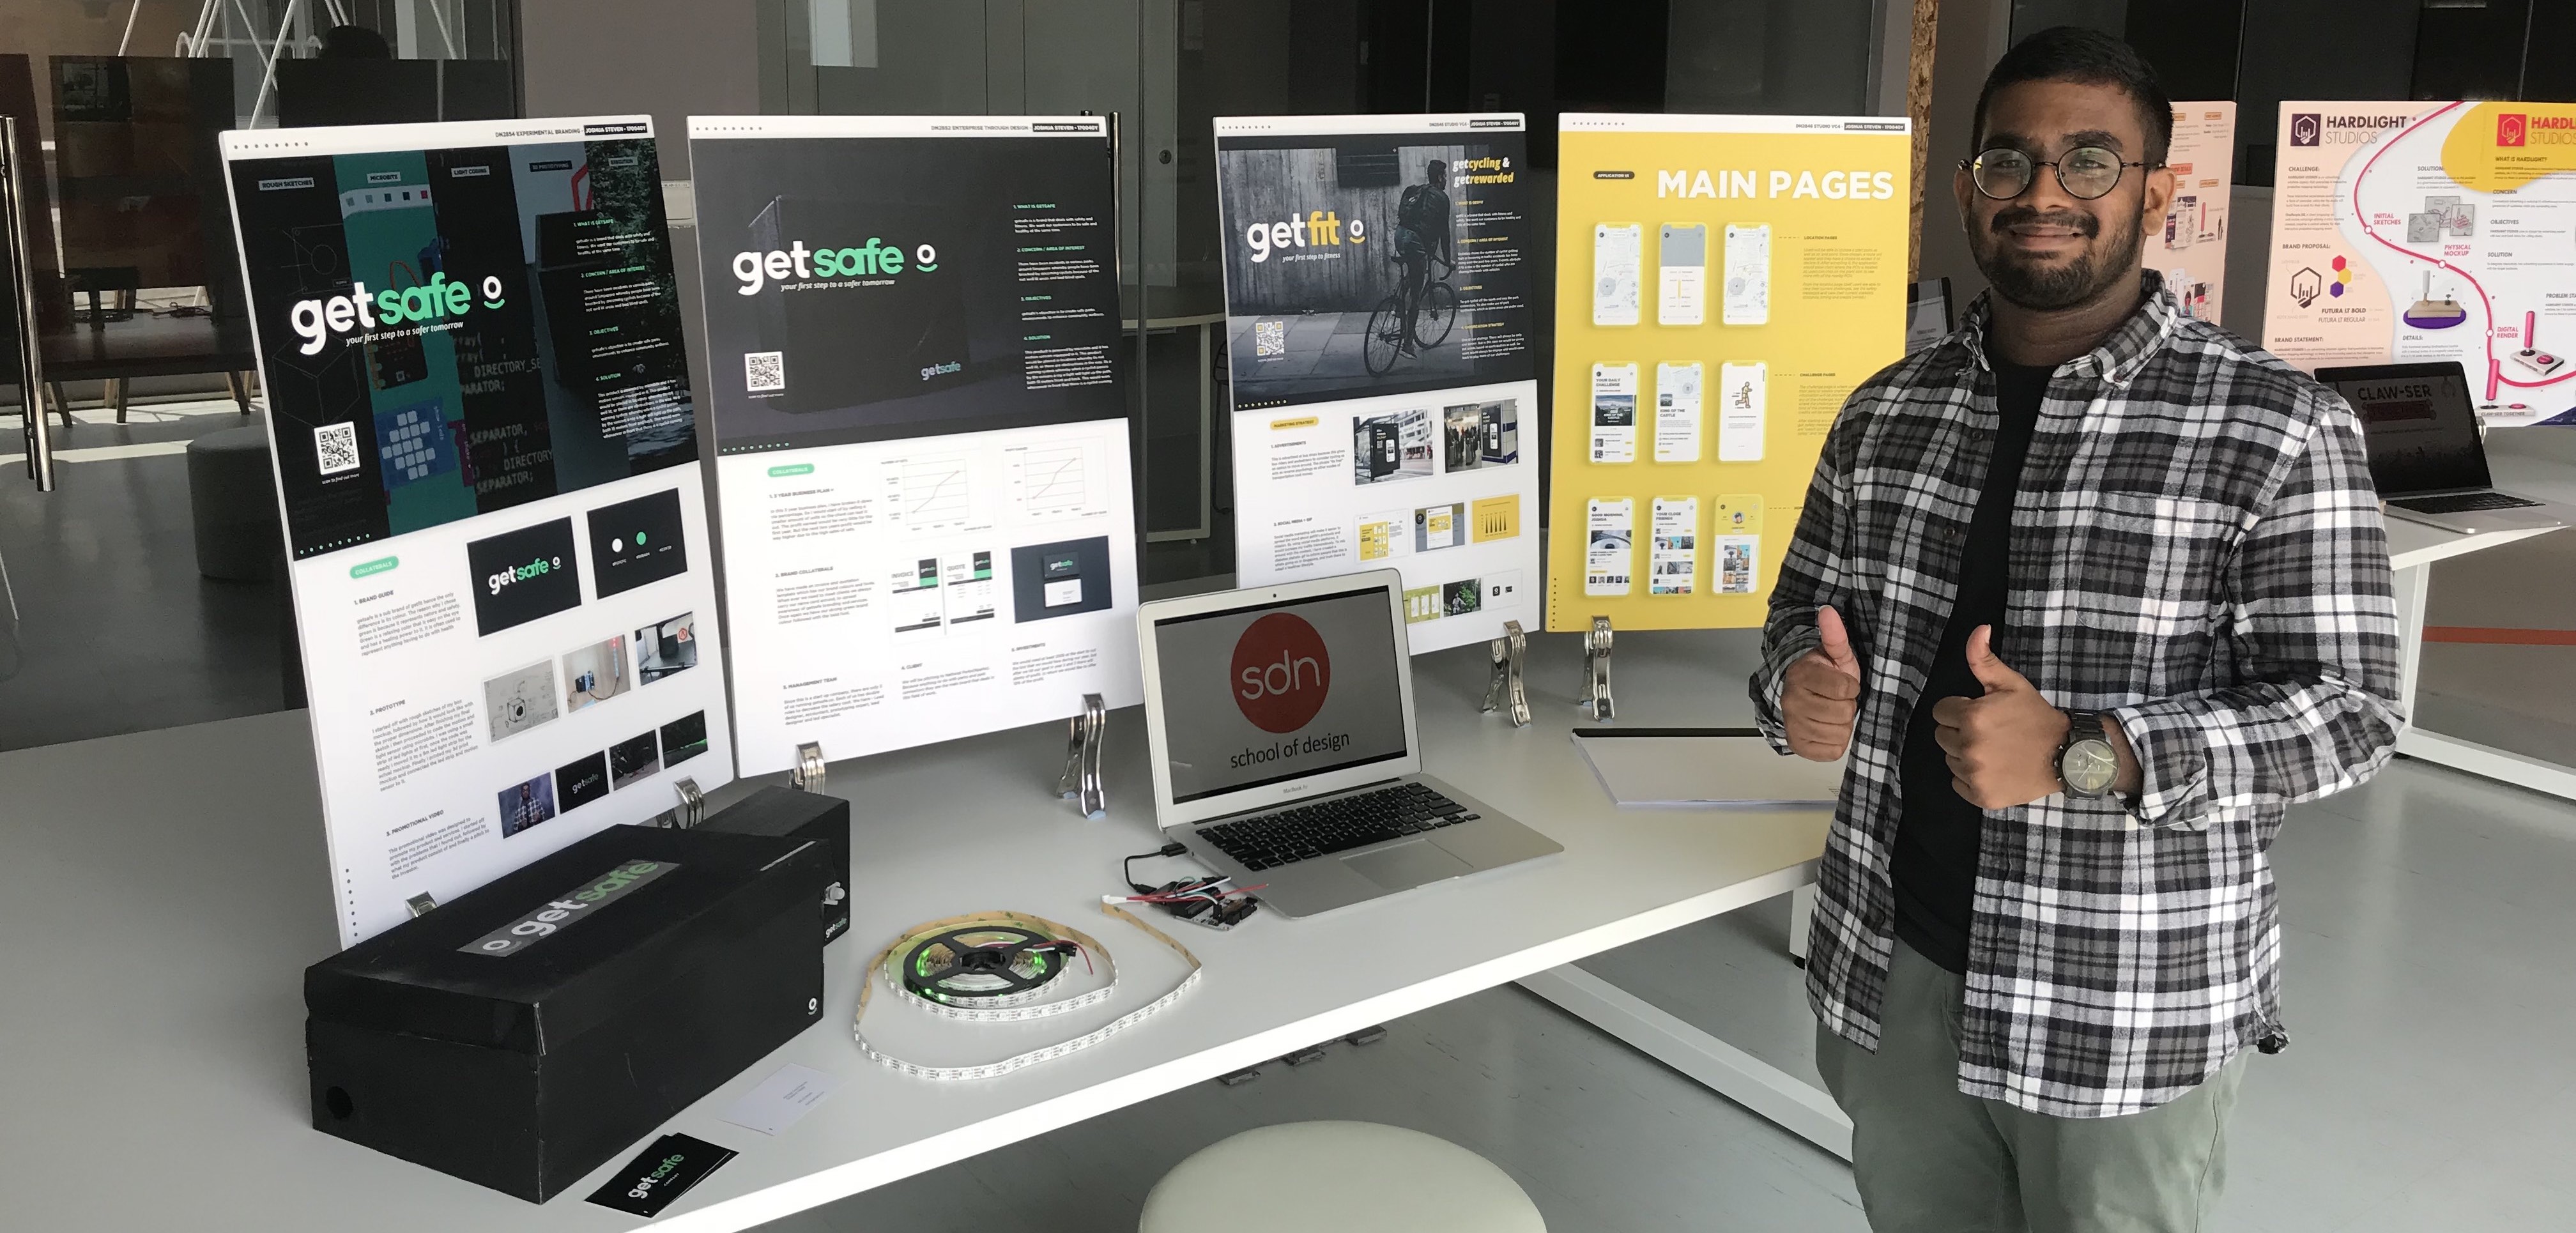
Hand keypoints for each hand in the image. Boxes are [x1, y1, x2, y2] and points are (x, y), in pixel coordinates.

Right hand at [1781, 605, 1861, 760]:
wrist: (1802, 696)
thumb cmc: (1824, 676)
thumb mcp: (1835, 655)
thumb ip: (1835, 635)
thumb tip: (1828, 611)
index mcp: (1801, 676)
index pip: (1845, 689)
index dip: (1851, 686)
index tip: (1843, 683)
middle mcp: (1791, 701)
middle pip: (1843, 713)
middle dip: (1846, 706)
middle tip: (1836, 700)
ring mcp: (1792, 725)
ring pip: (1839, 733)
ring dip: (1841, 725)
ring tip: (1831, 713)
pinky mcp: (1798, 745)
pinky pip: (1832, 751)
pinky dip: (1835, 742)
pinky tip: (1828, 729)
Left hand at [1931, 626, 2071, 808]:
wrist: (2067, 755)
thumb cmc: (2036, 717)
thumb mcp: (2011, 684)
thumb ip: (1984, 659)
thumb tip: (1978, 629)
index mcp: (1971, 717)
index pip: (1940, 712)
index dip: (1959, 709)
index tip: (1981, 713)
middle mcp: (1968, 747)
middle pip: (1942, 736)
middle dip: (1960, 731)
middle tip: (1990, 732)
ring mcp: (1974, 774)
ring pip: (1950, 760)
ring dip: (1966, 754)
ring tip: (1995, 750)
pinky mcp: (1981, 796)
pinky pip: (1959, 784)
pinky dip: (1972, 778)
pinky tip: (1995, 769)